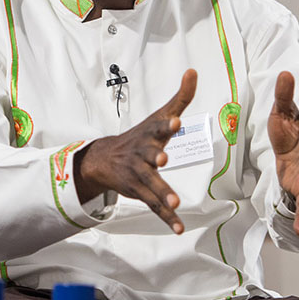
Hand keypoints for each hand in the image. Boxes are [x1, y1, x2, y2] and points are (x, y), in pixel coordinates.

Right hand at [74, 69, 196, 233]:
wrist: (104, 158)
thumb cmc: (141, 135)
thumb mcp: (159, 115)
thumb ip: (180, 98)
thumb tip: (194, 71)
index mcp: (150, 134)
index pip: (159, 127)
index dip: (167, 124)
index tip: (175, 121)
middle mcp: (143, 153)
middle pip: (150, 154)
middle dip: (156, 156)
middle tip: (162, 159)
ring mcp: (139, 174)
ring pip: (152, 184)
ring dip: (163, 193)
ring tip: (175, 203)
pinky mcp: (139, 191)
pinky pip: (153, 205)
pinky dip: (166, 217)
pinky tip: (178, 228)